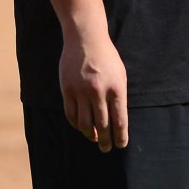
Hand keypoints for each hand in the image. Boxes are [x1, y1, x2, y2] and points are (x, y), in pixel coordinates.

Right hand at [58, 31, 127, 152]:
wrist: (86, 40)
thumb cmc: (107, 58)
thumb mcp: (120, 75)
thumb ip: (118, 96)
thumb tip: (116, 120)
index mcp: (116, 88)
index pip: (119, 118)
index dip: (120, 135)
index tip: (121, 144)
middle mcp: (99, 92)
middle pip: (102, 124)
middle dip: (105, 139)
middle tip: (106, 149)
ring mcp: (81, 92)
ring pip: (85, 122)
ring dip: (90, 134)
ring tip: (94, 139)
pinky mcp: (67, 90)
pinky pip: (71, 114)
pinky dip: (76, 124)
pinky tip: (81, 128)